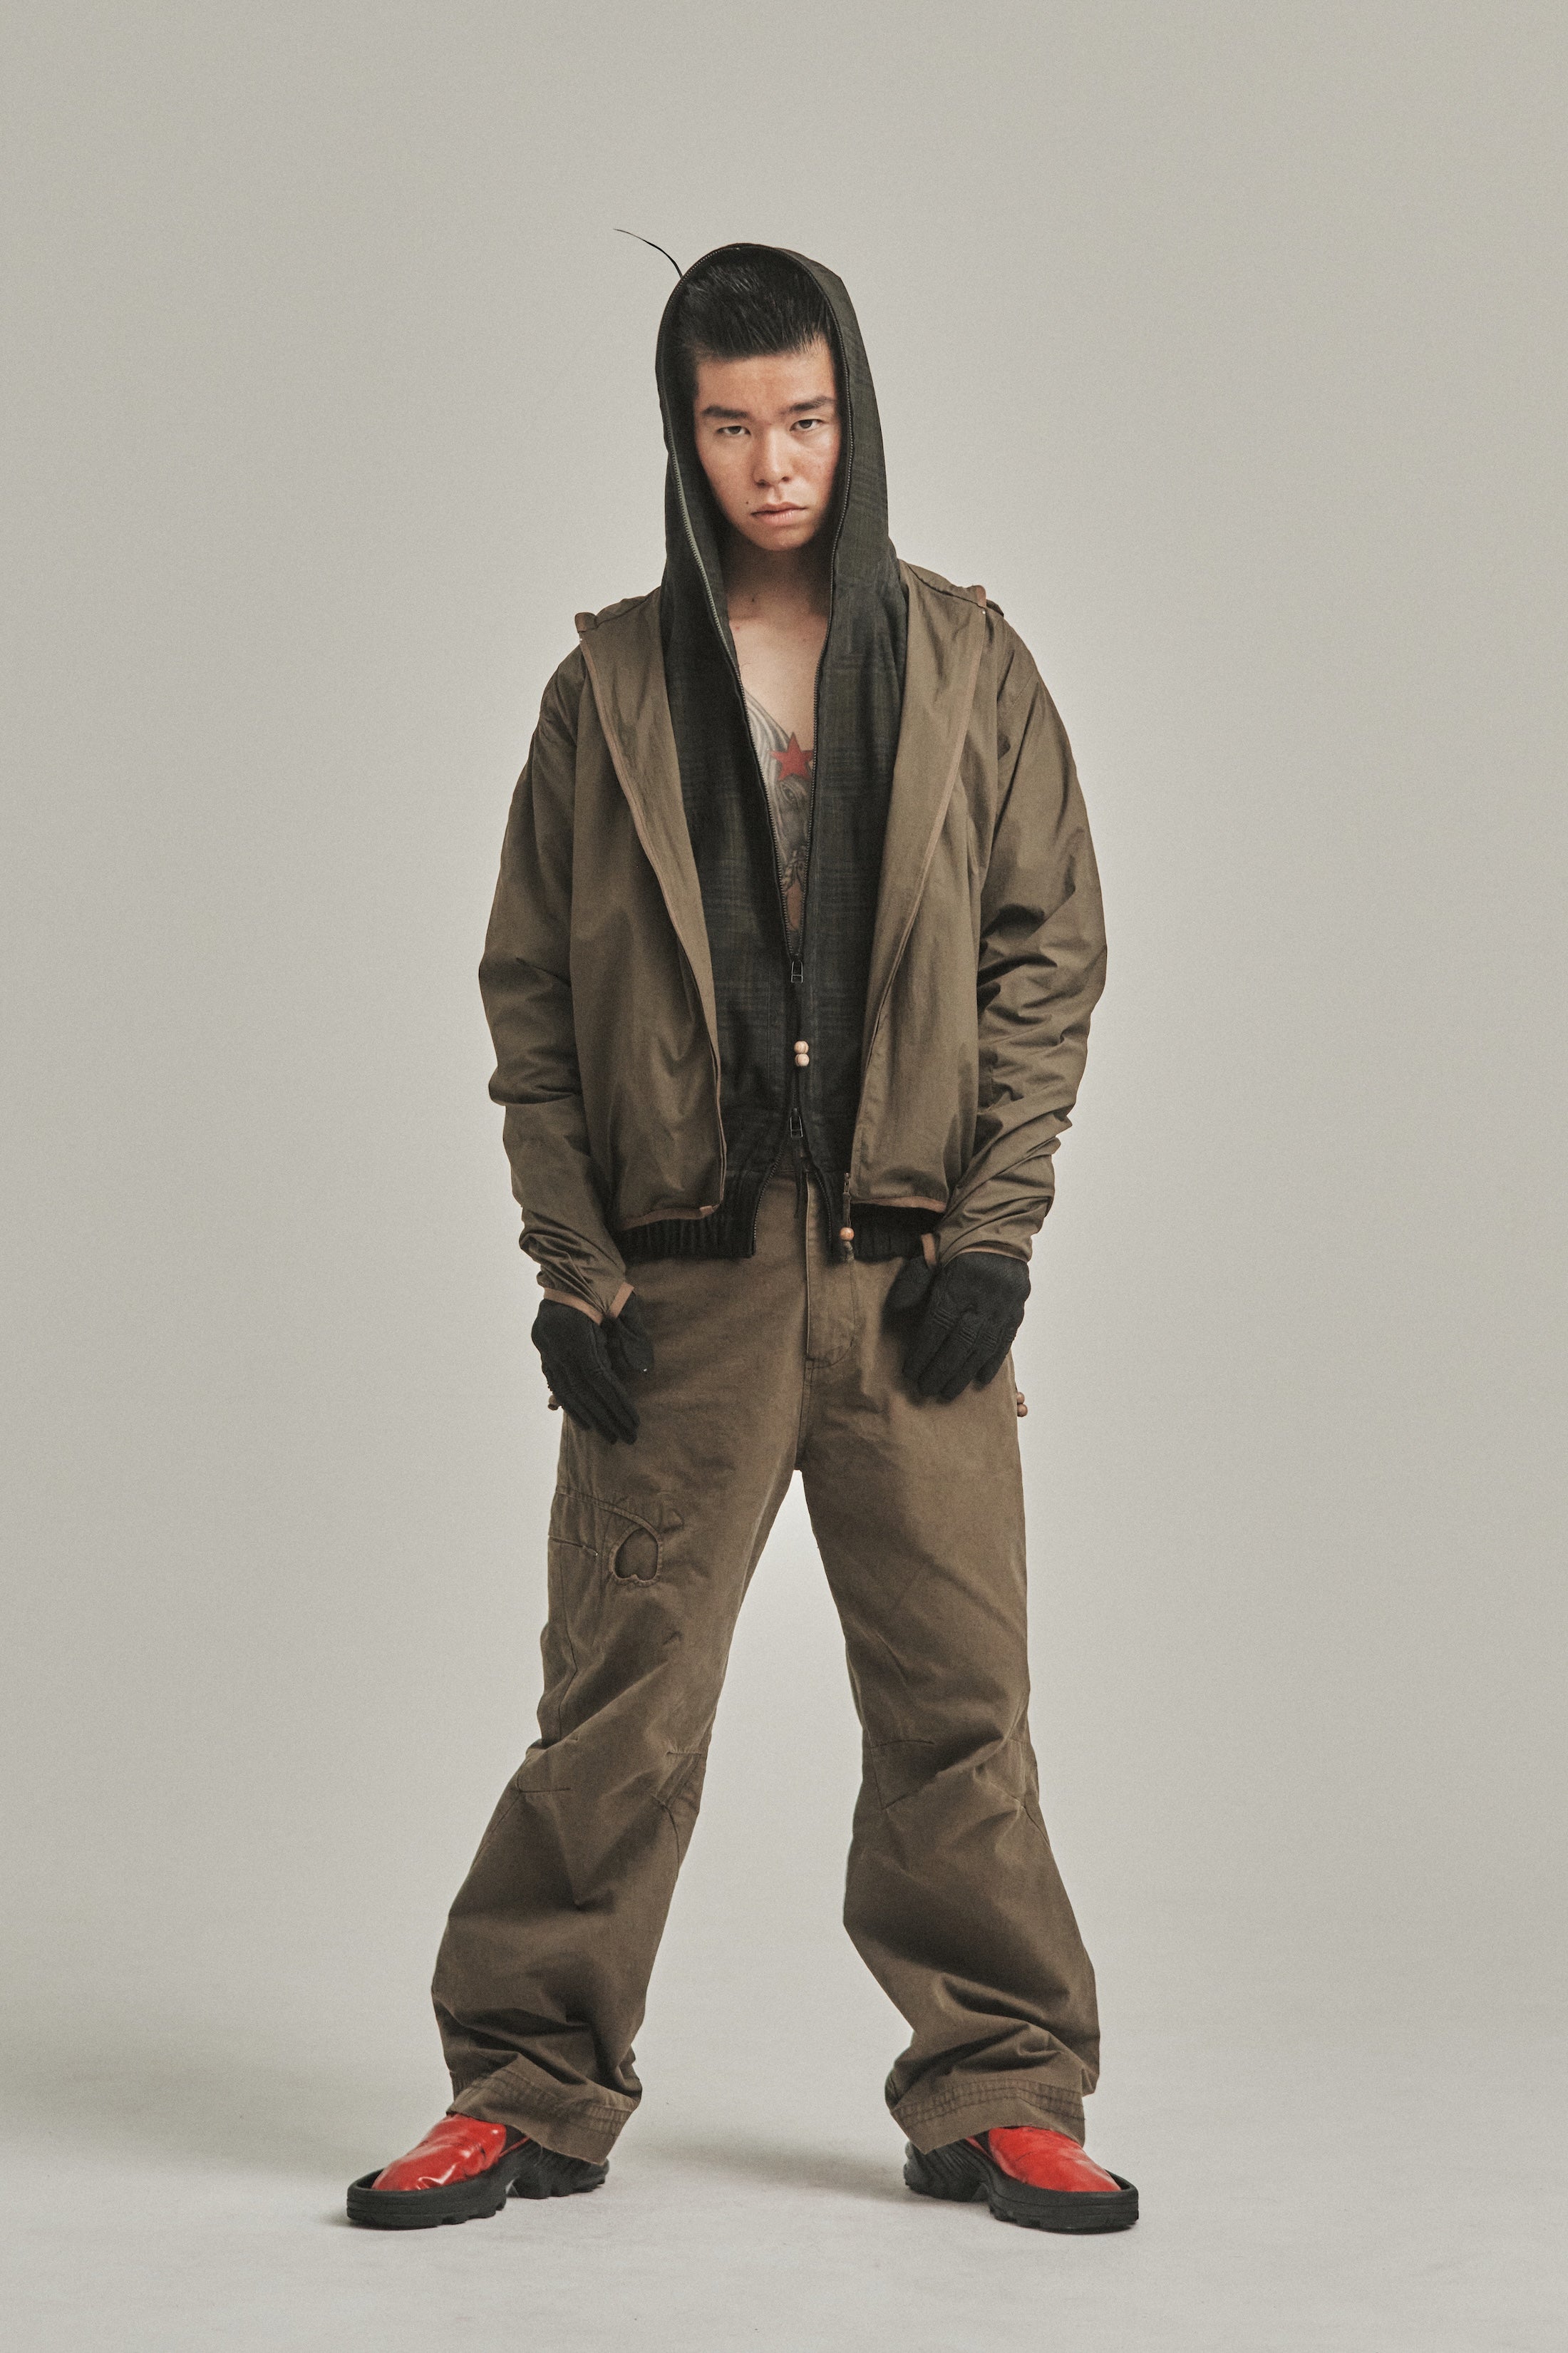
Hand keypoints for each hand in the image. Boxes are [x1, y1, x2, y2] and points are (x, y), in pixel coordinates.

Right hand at [531, 1294, 653, 1444]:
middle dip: (606, 1416)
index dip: (616, 1402)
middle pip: (582, 1389)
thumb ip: (633, 1333)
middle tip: (626, 1438)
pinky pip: (555, 1383)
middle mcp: (556, 1342)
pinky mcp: (543, 1347)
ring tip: (607, 1435)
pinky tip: (582, 1420)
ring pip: (566, 1390)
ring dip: (589, 1416)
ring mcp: (546, 1346)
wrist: (570, 1264)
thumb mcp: (624, 1301)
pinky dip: (570, 1404)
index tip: (633, 1421)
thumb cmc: (603, 1282)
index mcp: (576, 1330)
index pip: (598, 1377)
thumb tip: (643, 1369)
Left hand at [885, 1250, 1028, 1400]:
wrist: (997, 1232)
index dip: (923, 1352)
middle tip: (926, 1390)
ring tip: (948, 1392)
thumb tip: (895, 1310)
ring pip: (982, 1347)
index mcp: (957, 1283)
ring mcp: (1002, 1306)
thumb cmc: (956, 1247)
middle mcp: (982, 1297)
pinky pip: (1005, 1342)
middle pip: (959, 1342)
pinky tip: (979, 1380)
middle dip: (941, 1370)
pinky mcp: (1016, 1310)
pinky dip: (992, 1363)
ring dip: (964, 1373)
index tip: (911, 1372)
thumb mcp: (929, 1256)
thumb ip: (913, 1282)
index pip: (938, 1325)